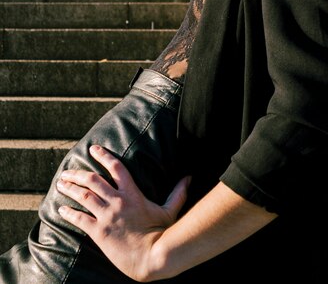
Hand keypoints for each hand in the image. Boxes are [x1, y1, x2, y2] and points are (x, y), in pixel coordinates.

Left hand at [57, 145, 189, 281]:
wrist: (152, 257)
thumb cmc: (162, 234)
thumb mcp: (170, 211)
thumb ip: (178, 193)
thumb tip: (189, 178)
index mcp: (132, 193)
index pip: (116, 167)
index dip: (103, 156)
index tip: (93, 149)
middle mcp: (117, 201)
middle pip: (93, 180)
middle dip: (77, 173)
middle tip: (66, 171)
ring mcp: (107, 216)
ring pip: (83, 196)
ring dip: (70, 189)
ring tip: (60, 184)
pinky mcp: (99, 232)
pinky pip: (80, 219)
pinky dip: (69, 213)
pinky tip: (61, 209)